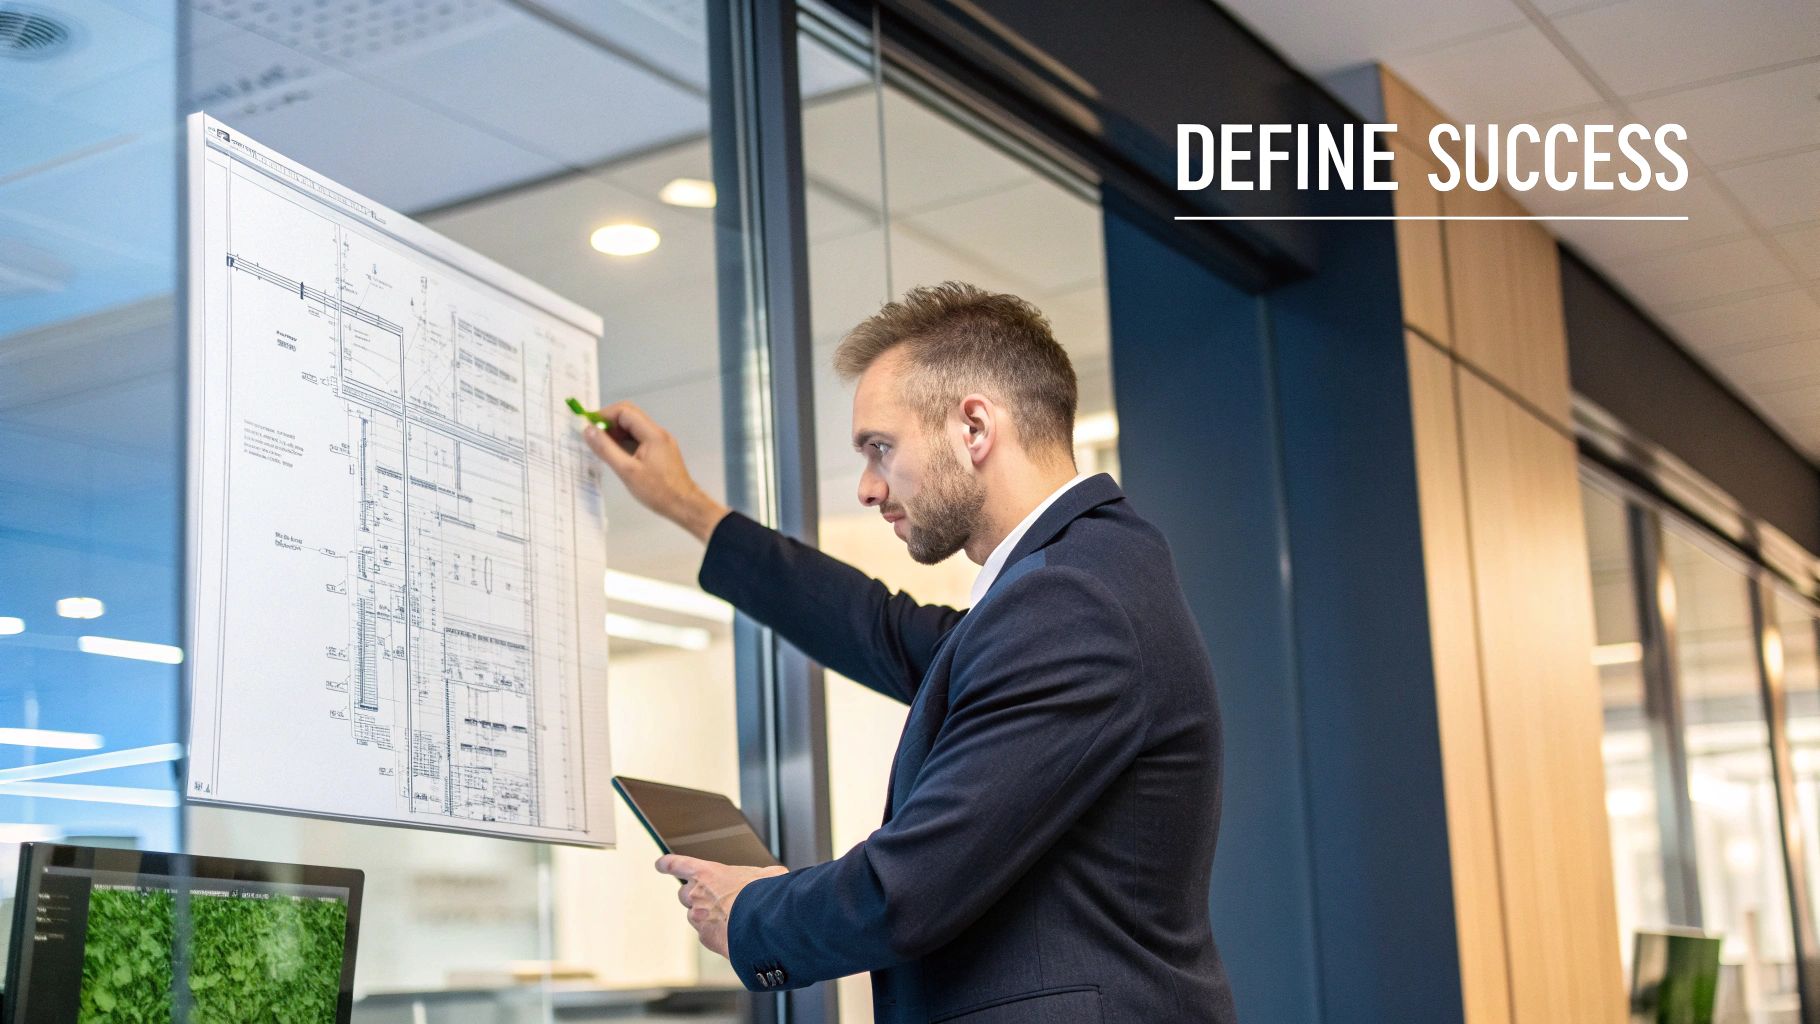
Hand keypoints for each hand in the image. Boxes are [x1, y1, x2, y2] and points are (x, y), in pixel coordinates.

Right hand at [579, 401, 728, 541]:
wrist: (684, 505)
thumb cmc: (658, 491)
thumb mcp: (627, 471)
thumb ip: (606, 449)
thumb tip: (588, 431)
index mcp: (652, 434)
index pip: (625, 411)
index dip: (604, 415)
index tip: (589, 426)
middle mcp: (658, 433)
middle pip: (629, 417)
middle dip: (609, 424)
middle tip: (593, 438)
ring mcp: (660, 442)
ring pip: (634, 429)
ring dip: (616, 434)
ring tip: (602, 449)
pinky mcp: (660, 452)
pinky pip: (639, 439)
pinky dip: (625, 443)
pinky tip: (616, 456)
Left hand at [656, 854, 787, 958]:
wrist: (764, 923)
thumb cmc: (765, 894)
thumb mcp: (767, 874)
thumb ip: (761, 874)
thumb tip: (774, 877)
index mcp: (708, 873)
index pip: (678, 865)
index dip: (668, 864)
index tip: (660, 864)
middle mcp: (697, 895)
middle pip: (684, 894)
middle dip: (695, 896)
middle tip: (713, 898)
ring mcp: (699, 917)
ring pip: (694, 916)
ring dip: (705, 915)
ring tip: (728, 917)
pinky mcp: (706, 937)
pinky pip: (705, 934)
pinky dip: (715, 933)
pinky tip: (732, 932)